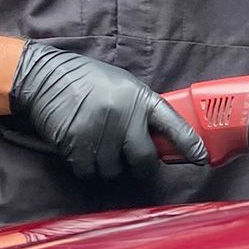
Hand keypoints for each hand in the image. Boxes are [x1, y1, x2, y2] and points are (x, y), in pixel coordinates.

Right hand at [7, 42, 208, 178]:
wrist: (46, 77)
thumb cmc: (87, 80)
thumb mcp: (123, 86)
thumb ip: (140, 110)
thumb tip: (158, 137)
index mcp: (140, 99)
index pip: (173, 124)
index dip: (189, 144)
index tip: (202, 159)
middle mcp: (124, 116)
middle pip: (144, 159)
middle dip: (141, 167)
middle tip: (134, 163)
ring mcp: (100, 132)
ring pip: (114, 170)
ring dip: (108, 166)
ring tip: (99, 147)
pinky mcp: (77, 144)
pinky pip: (88, 171)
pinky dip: (86, 167)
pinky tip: (82, 150)